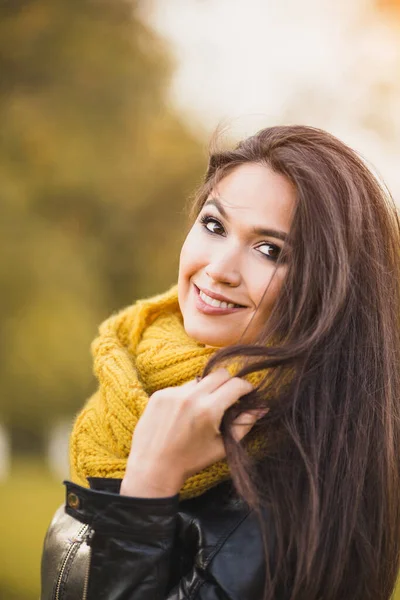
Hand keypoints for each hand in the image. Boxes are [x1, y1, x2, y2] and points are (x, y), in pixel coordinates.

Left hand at [120, 369, 264, 496]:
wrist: (152, 468)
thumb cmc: (190, 460)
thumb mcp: (222, 446)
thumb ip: (244, 424)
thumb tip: (262, 408)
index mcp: (209, 410)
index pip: (236, 384)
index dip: (246, 387)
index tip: (248, 393)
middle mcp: (190, 396)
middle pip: (220, 373)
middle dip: (229, 383)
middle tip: (229, 397)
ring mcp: (172, 393)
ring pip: (200, 379)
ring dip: (207, 389)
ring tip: (202, 410)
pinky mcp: (159, 394)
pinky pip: (181, 387)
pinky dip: (188, 396)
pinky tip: (183, 414)